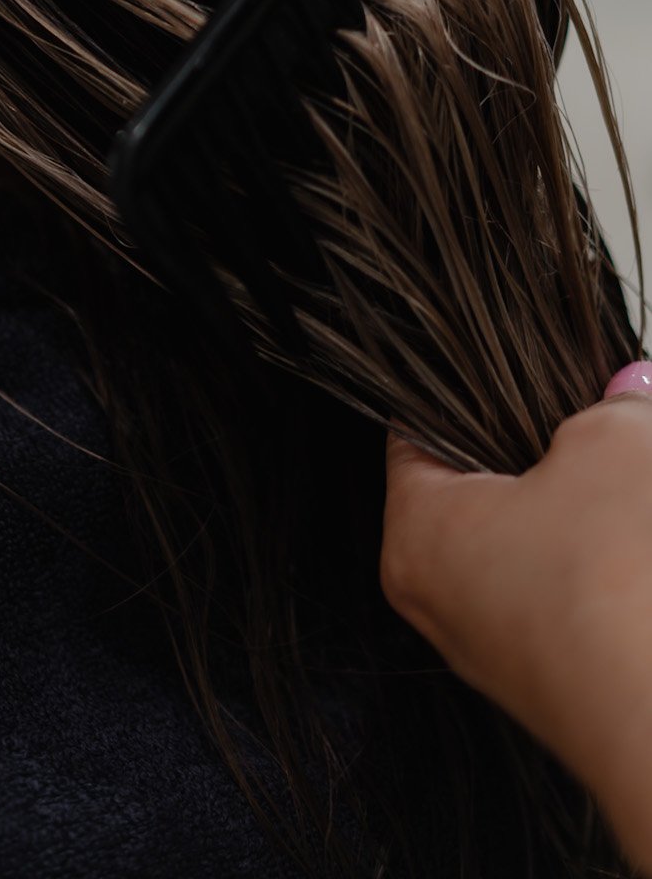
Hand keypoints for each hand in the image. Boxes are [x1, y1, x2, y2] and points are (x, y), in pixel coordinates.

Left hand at [381, 370, 651, 870]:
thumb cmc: (617, 591)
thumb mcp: (615, 449)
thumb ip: (615, 404)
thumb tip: (631, 383)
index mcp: (417, 534)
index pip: (415, 432)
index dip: (461, 386)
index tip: (501, 361)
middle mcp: (440, 601)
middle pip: (475, 491)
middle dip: (536, 451)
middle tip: (583, 417)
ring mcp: (498, 652)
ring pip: (528, 549)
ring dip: (577, 513)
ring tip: (620, 479)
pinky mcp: (557, 684)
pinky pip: (565, 600)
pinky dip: (597, 568)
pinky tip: (632, 548)